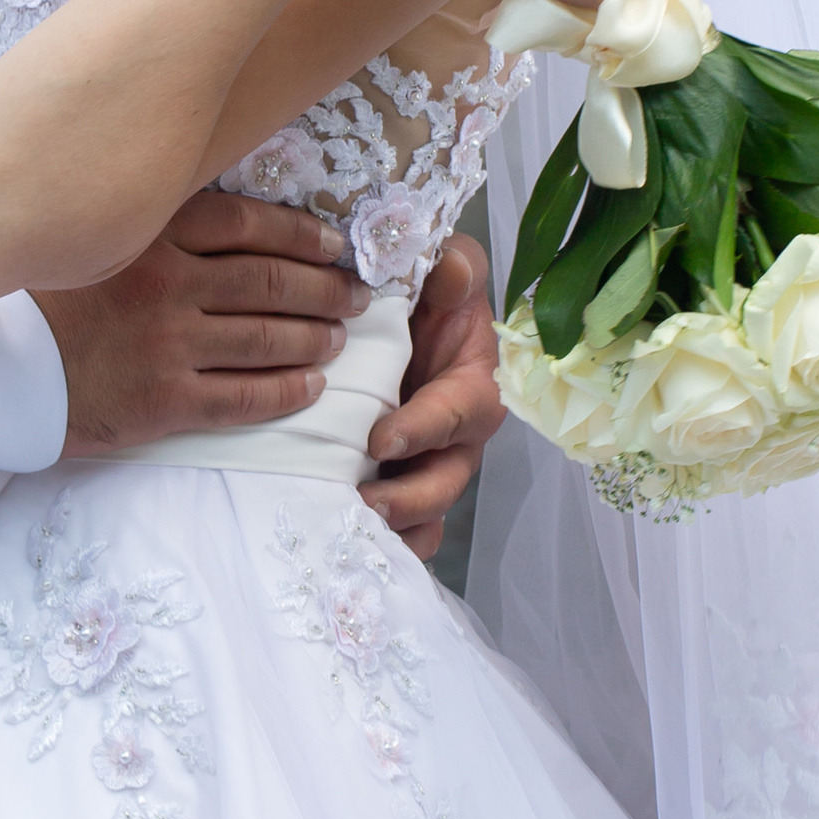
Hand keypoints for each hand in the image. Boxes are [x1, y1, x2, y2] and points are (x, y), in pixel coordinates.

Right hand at [37, 191, 369, 454]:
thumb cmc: (19, 294)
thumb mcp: (74, 232)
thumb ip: (128, 213)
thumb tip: (172, 189)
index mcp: (148, 233)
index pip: (248, 223)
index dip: (300, 234)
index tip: (331, 244)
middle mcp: (168, 283)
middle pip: (270, 281)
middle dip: (324, 289)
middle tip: (355, 295)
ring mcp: (169, 345)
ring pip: (266, 338)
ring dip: (314, 337)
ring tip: (338, 338)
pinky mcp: (164, 401)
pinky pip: (244, 396)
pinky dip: (286, 391)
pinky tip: (311, 387)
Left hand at [364, 229, 504, 559]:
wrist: (402, 320)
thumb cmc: (429, 296)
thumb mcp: (450, 267)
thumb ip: (455, 267)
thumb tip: (448, 273)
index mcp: (472, 385)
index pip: (456, 412)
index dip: (423, 428)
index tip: (382, 438)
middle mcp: (456, 437)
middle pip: (447, 481)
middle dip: (411, 498)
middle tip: (368, 502)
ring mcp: (428, 467)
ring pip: (425, 514)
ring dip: (396, 530)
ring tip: (354, 536)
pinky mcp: (400, 485)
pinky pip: (402, 529)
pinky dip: (382, 544)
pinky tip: (345, 551)